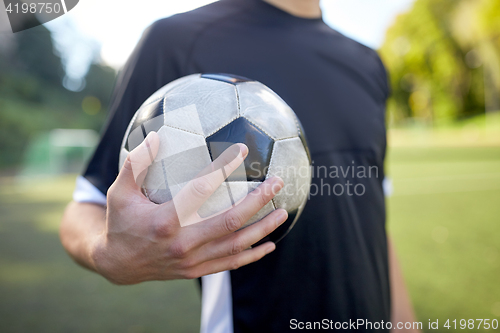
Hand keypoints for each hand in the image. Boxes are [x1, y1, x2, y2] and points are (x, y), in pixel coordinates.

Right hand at [91, 132, 286, 284]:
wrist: (118, 264)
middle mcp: (183, 243)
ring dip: (262, 228)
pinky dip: (252, 255)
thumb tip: (154, 136)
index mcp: (166, 220)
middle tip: (276, 183)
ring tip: (282, 212)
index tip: (241, 151)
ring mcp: (192, 260)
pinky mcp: (196, 270)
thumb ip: (136, 164)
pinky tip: (269, 245)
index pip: (201, 189)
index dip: (223, 168)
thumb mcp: (121, 193)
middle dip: (257, 201)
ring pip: (236, 244)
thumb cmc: (121, 223)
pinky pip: (230, 263)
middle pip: (230, 221)